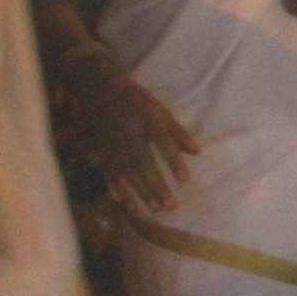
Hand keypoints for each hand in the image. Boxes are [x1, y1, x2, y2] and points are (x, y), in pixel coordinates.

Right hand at [70, 57, 199, 214]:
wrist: (99, 87)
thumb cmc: (137, 101)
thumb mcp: (160, 110)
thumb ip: (178, 132)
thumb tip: (197, 152)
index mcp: (146, 119)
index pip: (162, 143)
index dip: (173, 161)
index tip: (185, 181)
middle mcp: (128, 132)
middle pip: (142, 162)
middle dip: (155, 184)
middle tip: (169, 206)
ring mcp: (112, 140)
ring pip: (126, 169)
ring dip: (139, 191)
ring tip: (153, 209)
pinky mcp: (101, 146)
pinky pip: (107, 168)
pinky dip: (115, 185)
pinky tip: (123, 201)